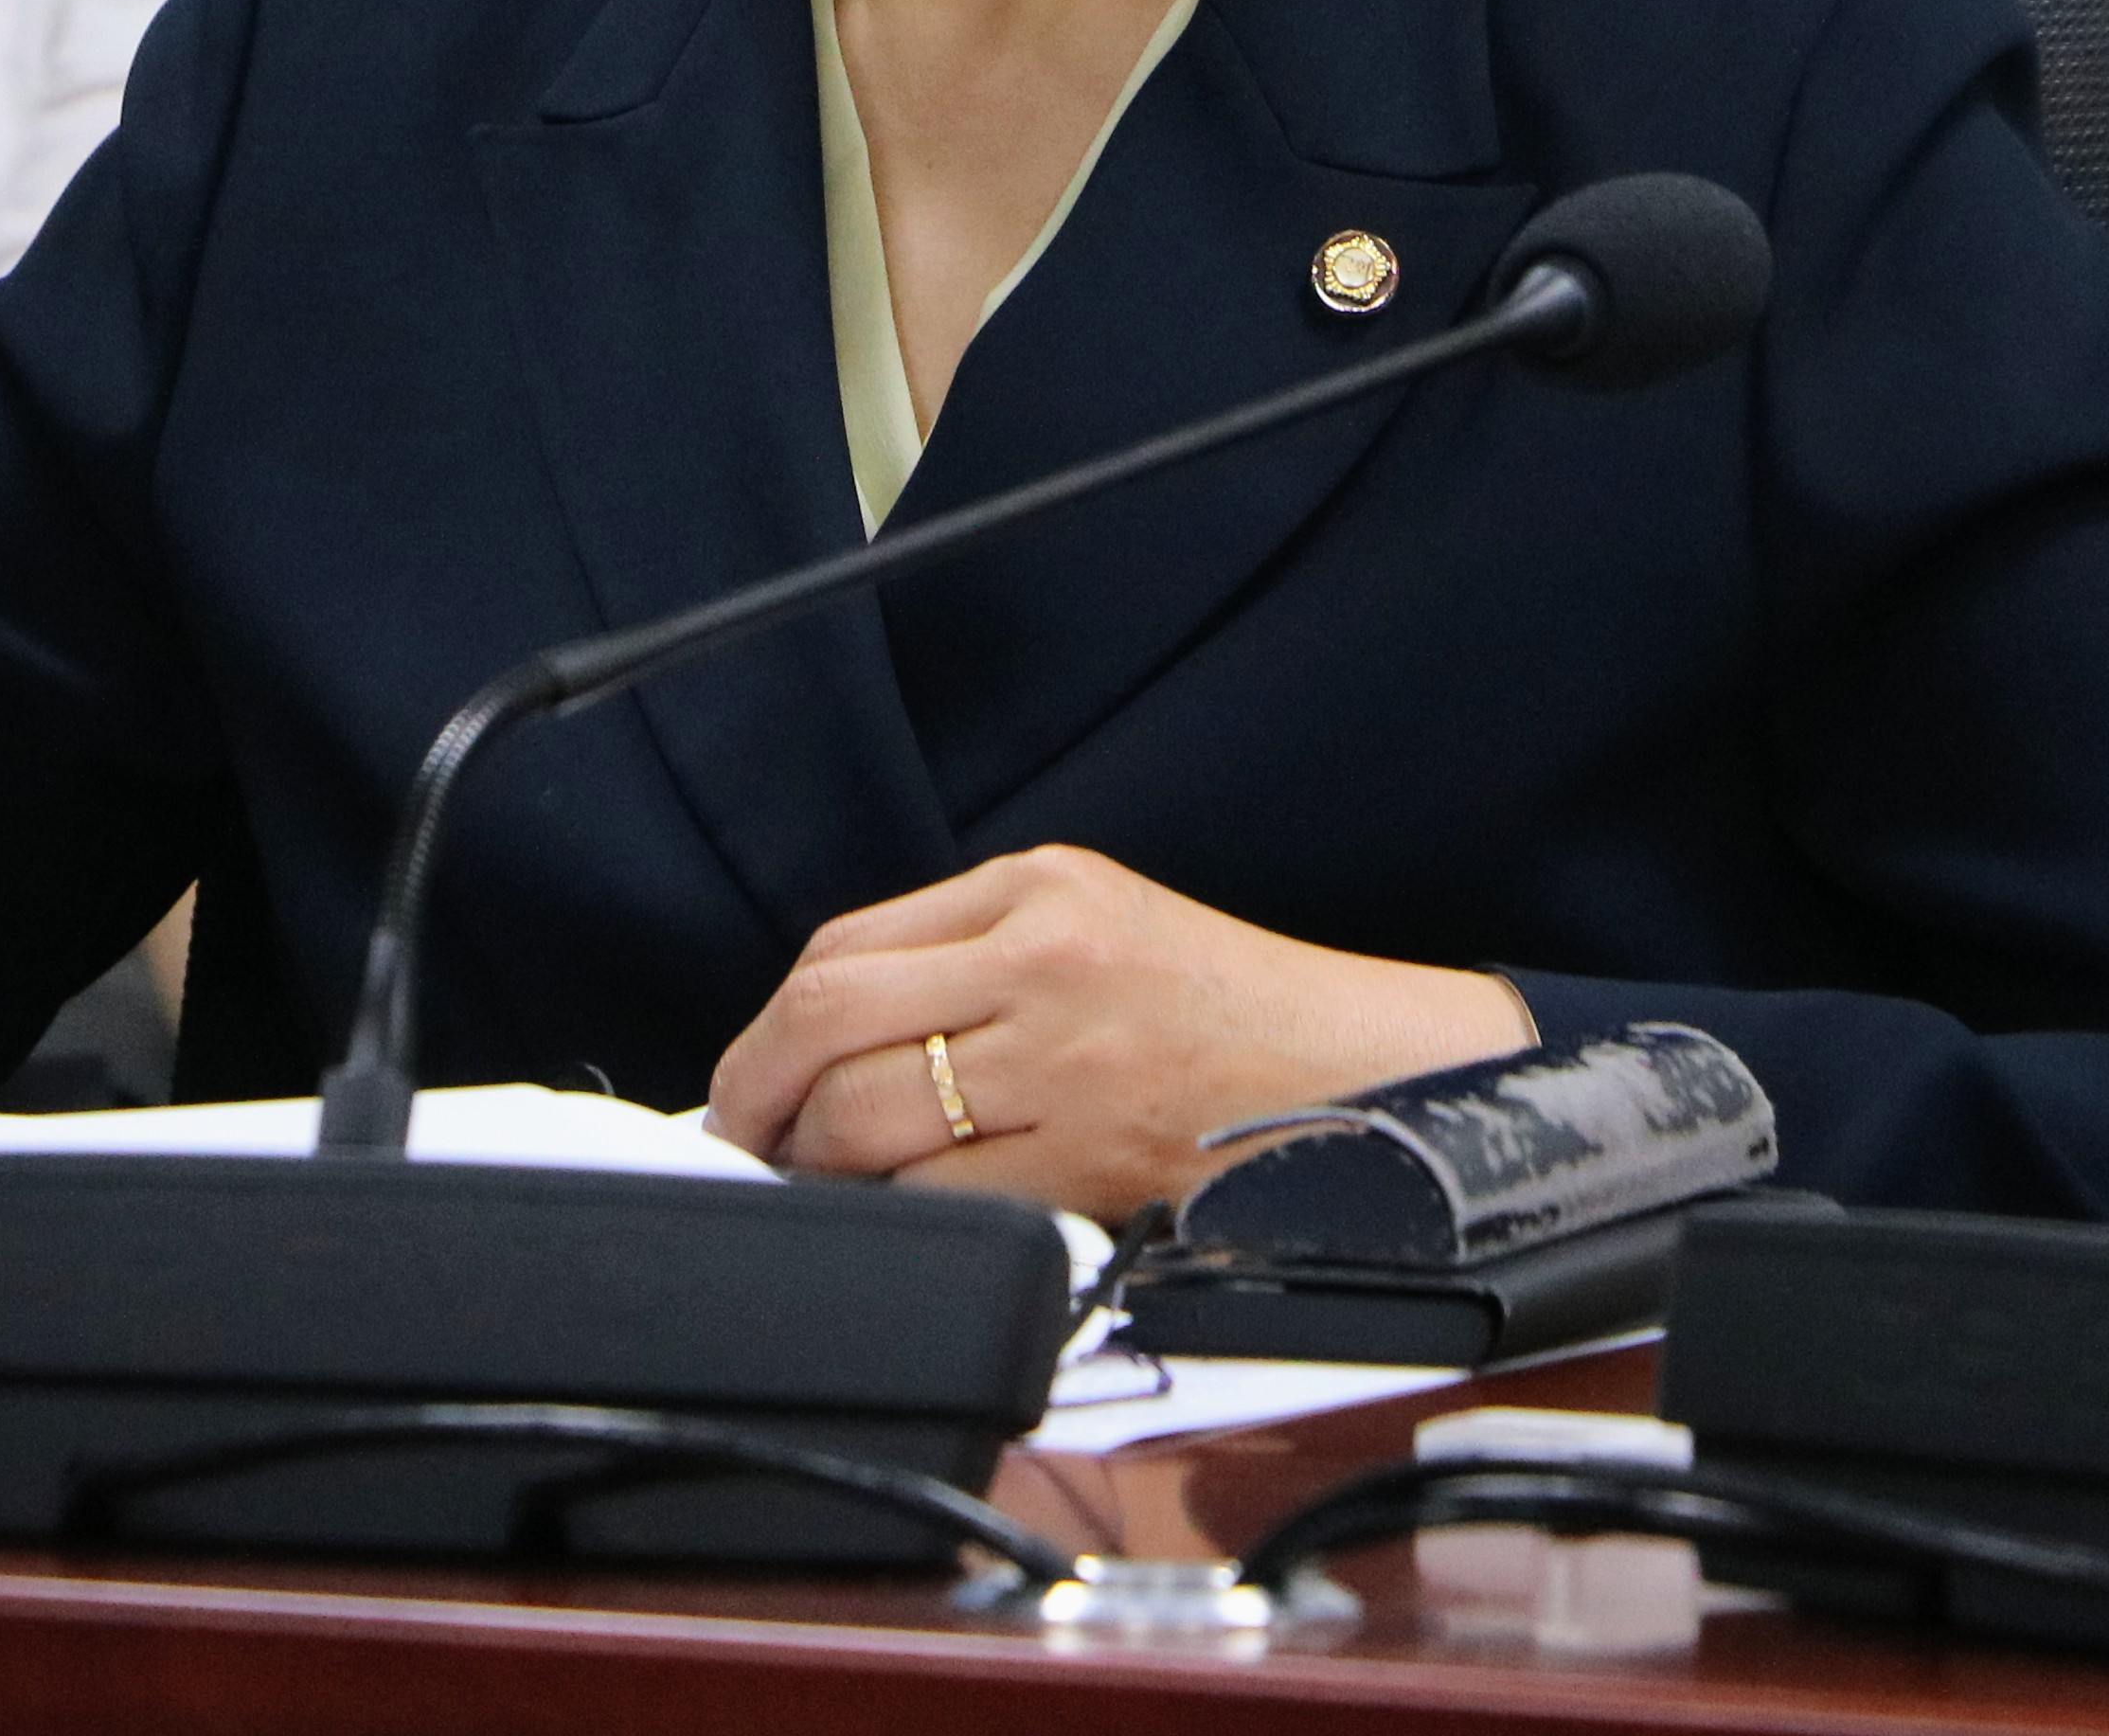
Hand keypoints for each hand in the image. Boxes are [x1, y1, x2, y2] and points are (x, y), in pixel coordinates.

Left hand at [701, 843, 1538, 1223]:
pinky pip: (942, 1200)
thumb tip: (819, 1039)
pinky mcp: (1090, 1159)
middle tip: (744, 1142)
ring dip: (816, 1167)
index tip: (749, 1080)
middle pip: (827, 1022)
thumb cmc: (1225, 1012)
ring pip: (866, 1118)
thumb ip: (967, 954)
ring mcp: (1064, 1062)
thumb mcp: (1097, 923)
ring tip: (819, 1186)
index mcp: (1036, 888)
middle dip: (756, 1096)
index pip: (841, 951)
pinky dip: (894, 1218)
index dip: (767, 1030)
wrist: (1364, 1076)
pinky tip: (895, 1220)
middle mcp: (1042, 960)